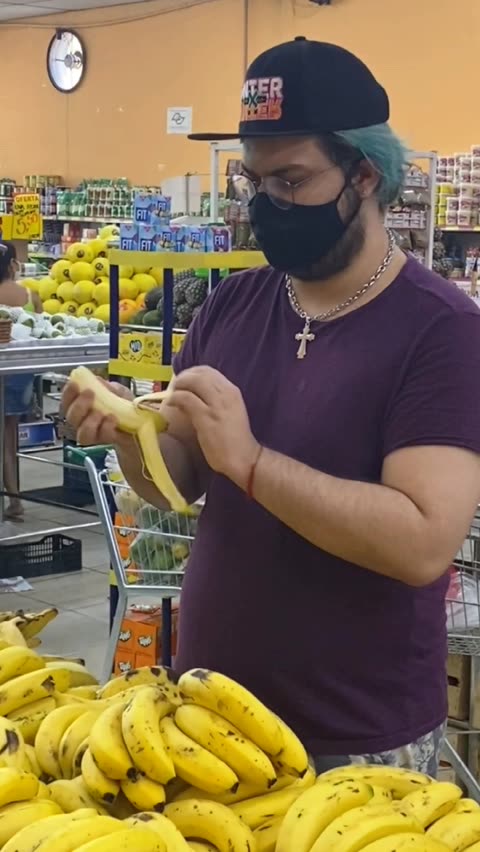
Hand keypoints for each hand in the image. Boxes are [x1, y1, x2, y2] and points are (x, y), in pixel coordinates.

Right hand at [62, 378, 133, 448]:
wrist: (140, 422)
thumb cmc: (124, 406)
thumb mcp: (117, 391)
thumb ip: (106, 387)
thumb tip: (96, 380)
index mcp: (82, 405)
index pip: (67, 400)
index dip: (68, 393)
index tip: (74, 383)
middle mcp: (83, 421)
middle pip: (71, 418)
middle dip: (78, 405)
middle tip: (89, 393)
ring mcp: (94, 434)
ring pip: (82, 433)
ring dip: (89, 422)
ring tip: (100, 412)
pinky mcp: (106, 441)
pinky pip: (102, 436)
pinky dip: (106, 427)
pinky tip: (113, 418)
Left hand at [169, 366, 259, 489]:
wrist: (243, 458)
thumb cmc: (235, 438)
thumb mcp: (229, 411)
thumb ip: (215, 400)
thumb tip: (193, 393)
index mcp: (232, 391)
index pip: (209, 371)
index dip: (192, 372)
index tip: (184, 380)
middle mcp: (225, 394)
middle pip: (199, 373)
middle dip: (183, 377)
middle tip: (175, 387)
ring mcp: (216, 405)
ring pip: (192, 382)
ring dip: (178, 386)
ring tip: (171, 395)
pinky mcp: (206, 417)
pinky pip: (186, 398)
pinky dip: (175, 398)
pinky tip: (171, 404)